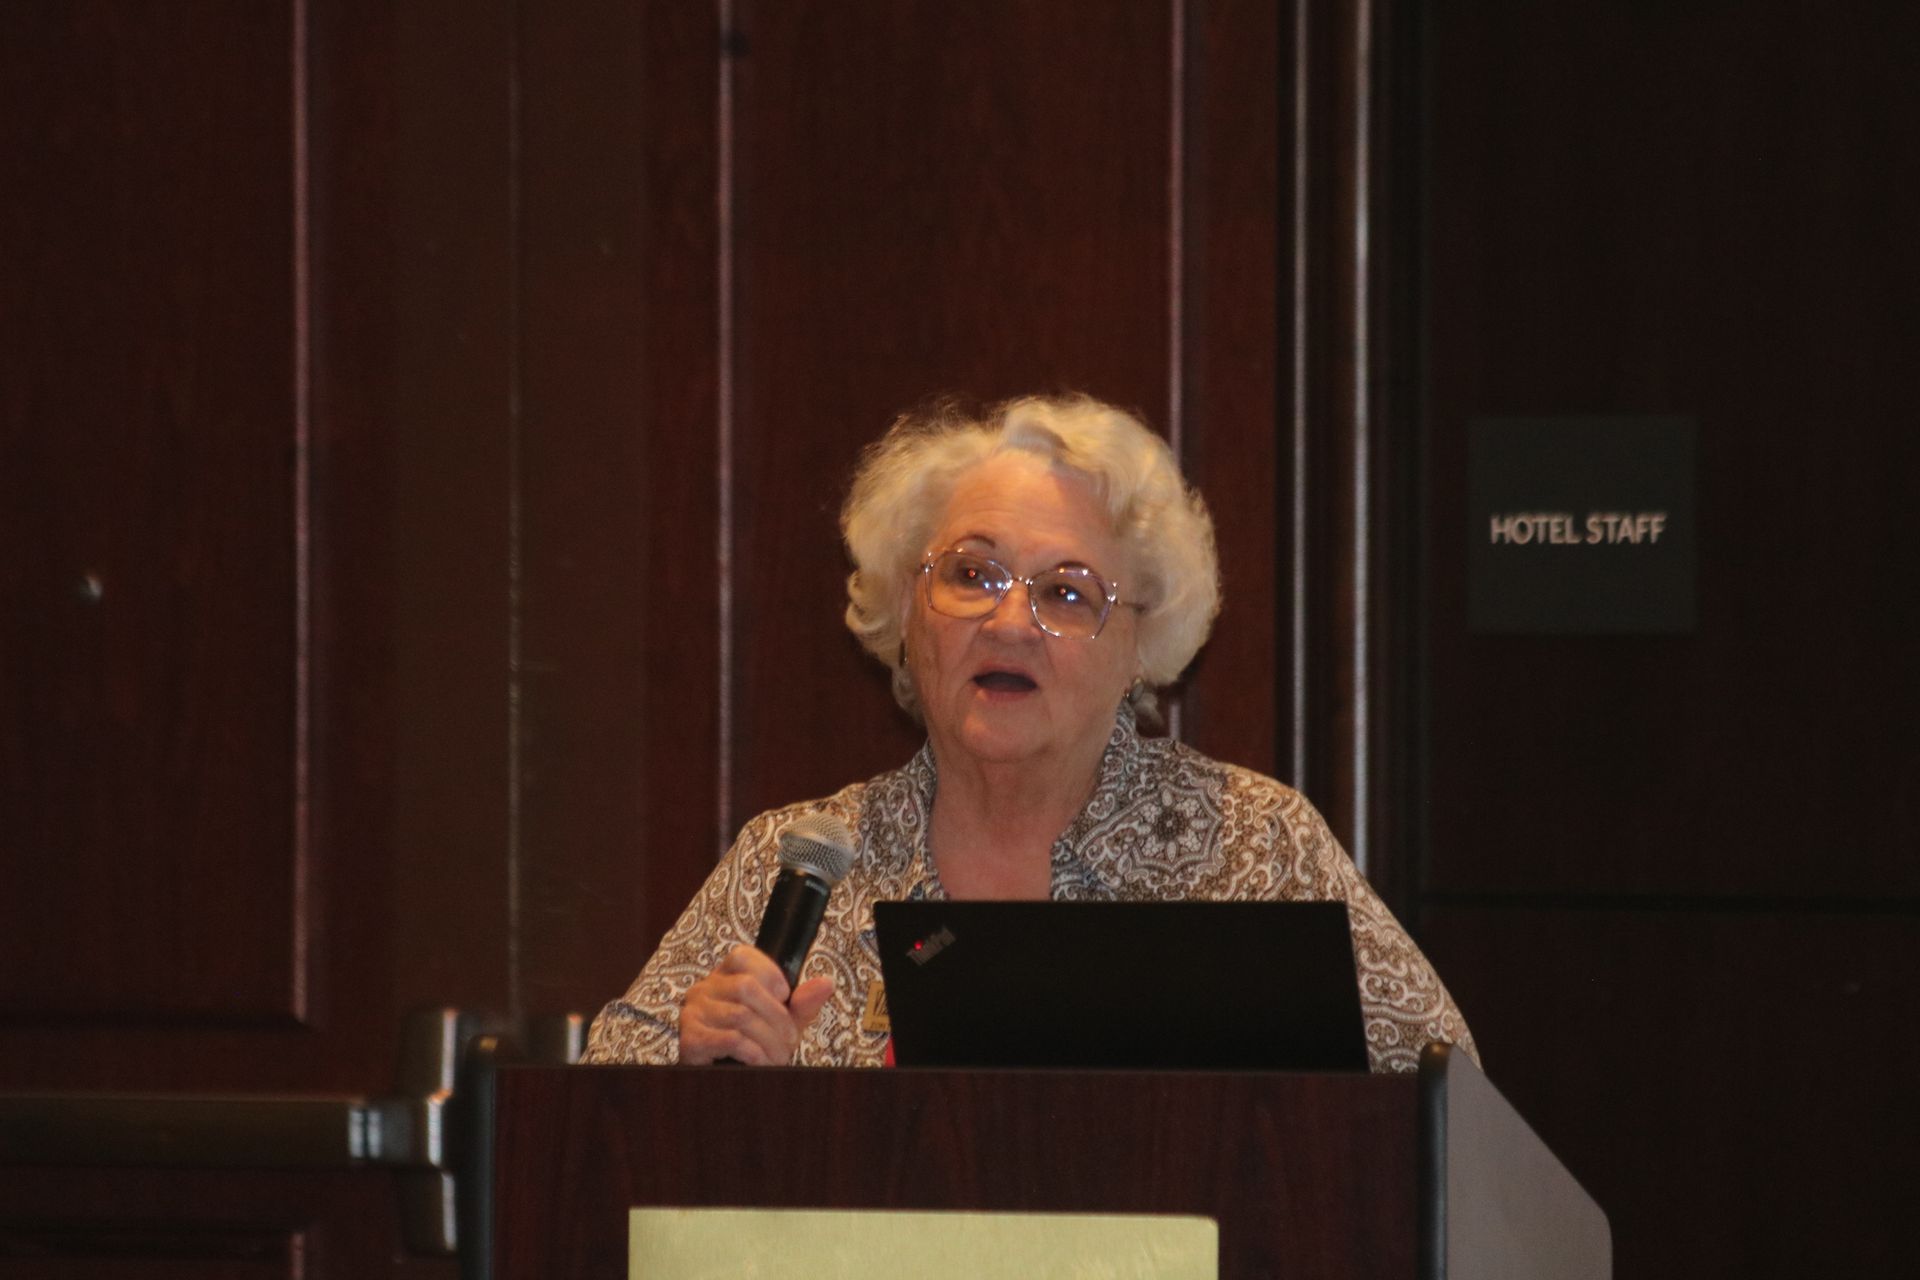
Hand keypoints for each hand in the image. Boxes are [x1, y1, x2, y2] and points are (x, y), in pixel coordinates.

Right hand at [677, 944, 834, 1065]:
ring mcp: (693, 1013)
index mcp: (725, 975)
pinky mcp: (690, 1040)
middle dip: (777, 1018)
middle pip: (745, 987)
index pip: (743, 956)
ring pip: (741, 1016)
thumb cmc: (757, 1043)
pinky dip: (753, 1053)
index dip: (771, 976)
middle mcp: (704, 988)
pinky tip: (760, 1062)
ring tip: (778, 1057)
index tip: (785, 1000)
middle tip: (789, 1041)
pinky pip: (729, 1039)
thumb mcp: (785, 1020)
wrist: (730, 1083)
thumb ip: (803, 1002)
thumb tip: (826, 983)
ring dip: (769, 1041)